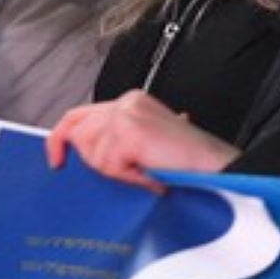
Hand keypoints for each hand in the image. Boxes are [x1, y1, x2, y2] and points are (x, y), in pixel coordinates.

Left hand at [46, 90, 240, 189]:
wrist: (222, 171)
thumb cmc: (191, 166)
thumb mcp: (147, 148)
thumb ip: (117, 142)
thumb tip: (81, 150)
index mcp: (131, 102)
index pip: (78, 116)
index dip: (61, 139)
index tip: (57, 162)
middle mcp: (126, 102)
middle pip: (78, 134)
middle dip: (97, 160)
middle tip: (132, 170)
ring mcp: (126, 114)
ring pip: (93, 154)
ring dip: (120, 172)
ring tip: (149, 170)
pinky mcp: (129, 131)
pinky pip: (109, 165)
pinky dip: (130, 177)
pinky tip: (152, 173)